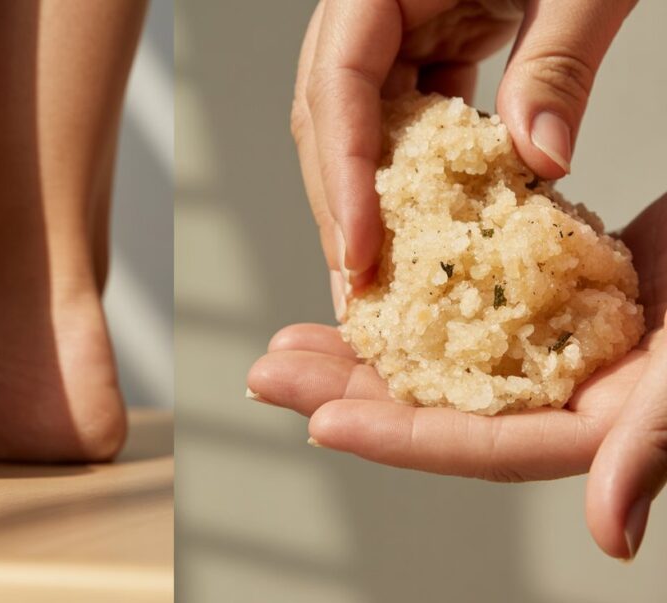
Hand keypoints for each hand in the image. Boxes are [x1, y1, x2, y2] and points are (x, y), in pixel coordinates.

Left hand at [248, 193, 666, 559]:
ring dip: (364, 346)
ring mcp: (559, 342)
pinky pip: (469, 301)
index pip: (481, 445)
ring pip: (442, 354)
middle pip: (439, 402)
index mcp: (600, 426)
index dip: (399, 438)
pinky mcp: (558, 290)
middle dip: (349, 389)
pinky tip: (364, 292)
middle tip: (269, 371)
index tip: (319, 423)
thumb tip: (610, 537)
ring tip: (291, 341)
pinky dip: (415, 296)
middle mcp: (569, 391)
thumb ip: (651, 443)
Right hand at [292, 0, 636, 313]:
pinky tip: (429, 215)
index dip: (342, 172)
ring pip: (358, 120)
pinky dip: (416, 166)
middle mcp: (372, 1)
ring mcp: (396, 20)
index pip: (337, 80)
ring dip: (371, 195)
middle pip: (330, 112)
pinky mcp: (429, 37)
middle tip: (355, 288)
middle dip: (340, 203)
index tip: (357, 253)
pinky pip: (404, 111)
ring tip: (381, 270)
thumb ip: (558, 60)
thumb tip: (539, 164)